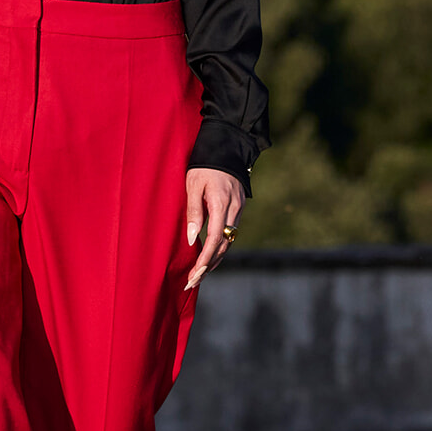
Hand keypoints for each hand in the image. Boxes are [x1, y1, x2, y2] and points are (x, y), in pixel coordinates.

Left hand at [184, 168, 244, 290]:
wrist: (226, 148)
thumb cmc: (203, 166)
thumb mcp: (192, 185)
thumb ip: (193, 212)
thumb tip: (193, 239)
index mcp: (221, 205)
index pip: (215, 240)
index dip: (205, 260)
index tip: (194, 275)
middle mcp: (234, 211)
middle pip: (224, 246)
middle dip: (208, 266)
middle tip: (192, 282)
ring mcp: (239, 210)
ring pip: (229, 242)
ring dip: (214, 260)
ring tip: (199, 275)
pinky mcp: (238, 209)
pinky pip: (231, 234)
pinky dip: (220, 248)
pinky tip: (209, 257)